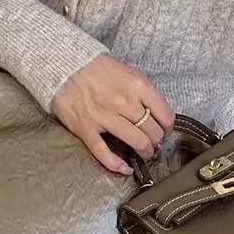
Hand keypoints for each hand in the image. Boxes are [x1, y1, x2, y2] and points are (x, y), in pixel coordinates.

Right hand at [50, 54, 175, 175]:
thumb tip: (155, 113)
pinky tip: (125, 168)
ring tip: (144, 152)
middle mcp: (125, 102)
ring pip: (137, 143)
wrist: (65, 65)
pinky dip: (117, 165)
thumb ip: (142, 92)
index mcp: (138, 86)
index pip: (165, 115)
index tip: (164, 130)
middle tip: (153, 142)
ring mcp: (105, 117)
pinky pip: (104, 153)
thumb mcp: (128, 72)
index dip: (168, 127)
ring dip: (145, 151)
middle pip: (153, 132)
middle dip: (156, 141)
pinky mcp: (86, 128)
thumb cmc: (97, 68)